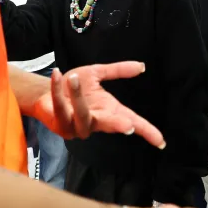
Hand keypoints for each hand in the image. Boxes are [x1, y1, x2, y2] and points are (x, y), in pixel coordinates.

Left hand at [35, 62, 164, 148]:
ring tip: (74, 78)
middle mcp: (97, 122)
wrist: (46, 91)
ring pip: (82, 115)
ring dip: (78, 96)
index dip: (147, 131)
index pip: (132, 122)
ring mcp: (78, 126)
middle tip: (127, 125)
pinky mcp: (61, 124)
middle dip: (118, 125)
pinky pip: (61, 108)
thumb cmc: (73, 86)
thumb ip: (118, 71)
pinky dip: (57, 90)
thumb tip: (142, 66)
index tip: (161, 141)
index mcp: (109, 111)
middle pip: (110, 126)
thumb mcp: (97, 74)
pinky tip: (57, 75)